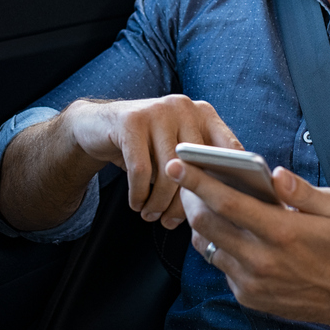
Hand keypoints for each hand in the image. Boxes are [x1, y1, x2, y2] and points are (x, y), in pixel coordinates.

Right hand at [63, 95, 241, 228]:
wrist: (98, 125)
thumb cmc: (146, 147)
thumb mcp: (175, 151)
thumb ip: (199, 167)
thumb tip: (219, 205)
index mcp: (204, 113)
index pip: (230, 149)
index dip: (229, 181)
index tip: (221, 209)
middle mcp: (184, 107)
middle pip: (196, 165)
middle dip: (185, 202)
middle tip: (173, 223)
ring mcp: (158, 110)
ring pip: (168, 171)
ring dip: (159, 202)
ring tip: (152, 216)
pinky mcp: (131, 121)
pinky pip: (141, 170)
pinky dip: (139, 194)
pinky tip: (137, 205)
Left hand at [165, 159, 329, 323]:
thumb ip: (301, 189)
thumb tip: (276, 174)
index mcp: (280, 231)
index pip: (227, 202)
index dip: (197, 182)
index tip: (177, 165)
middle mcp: (260, 258)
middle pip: (206, 223)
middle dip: (188, 197)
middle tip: (183, 179)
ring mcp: (250, 280)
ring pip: (207, 246)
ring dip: (201, 222)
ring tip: (201, 202)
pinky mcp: (246, 295)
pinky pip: (220, 265)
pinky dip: (218, 246)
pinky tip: (227, 233)